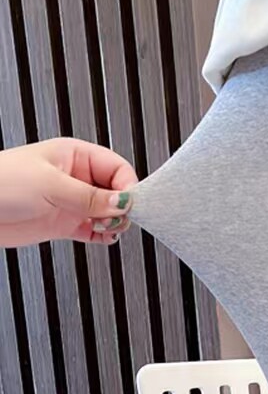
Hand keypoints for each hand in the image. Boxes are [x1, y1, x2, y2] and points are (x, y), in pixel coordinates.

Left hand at [0, 138, 136, 247]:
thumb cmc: (3, 182)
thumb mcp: (51, 184)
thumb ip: (90, 196)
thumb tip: (123, 202)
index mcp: (76, 156)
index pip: (117, 168)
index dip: (127, 186)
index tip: (128, 204)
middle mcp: (77, 178)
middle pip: (117, 192)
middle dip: (122, 207)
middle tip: (116, 219)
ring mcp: (72, 202)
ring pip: (108, 213)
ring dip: (113, 224)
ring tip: (104, 228)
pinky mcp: (66, 223)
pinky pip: (96, 231)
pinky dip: (104, 236)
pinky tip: (103, 237)